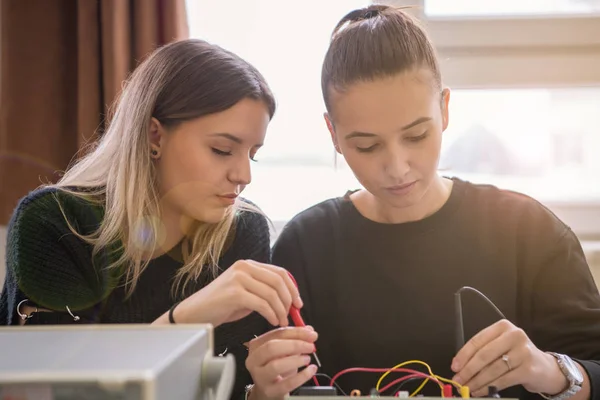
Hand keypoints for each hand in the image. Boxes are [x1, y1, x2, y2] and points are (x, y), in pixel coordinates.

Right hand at [175, 260, 302, 326]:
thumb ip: (263, 290)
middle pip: (278, 281)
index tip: (298, 303)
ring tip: (280, 321)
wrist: (196, 312)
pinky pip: (261, 304)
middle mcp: (244, 267)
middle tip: (291, 314)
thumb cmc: (222, 305)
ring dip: (280, 310)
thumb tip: (288, 299)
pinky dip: (270, 314)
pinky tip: (271, 321)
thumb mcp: (245, 292)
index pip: (279, 272)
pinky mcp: (235, 293)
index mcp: (248, 265)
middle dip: (289, 299)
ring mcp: (239, 279)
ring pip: (271, 294)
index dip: (292, 288)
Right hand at [246, 327, 318, 399]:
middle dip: (294, 345)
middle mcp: (254, 360)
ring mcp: (260, 376)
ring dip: (295, 360)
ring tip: (308, 358)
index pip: (276, 334)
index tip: (311, 333)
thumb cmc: (276, 366)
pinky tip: (311, 370)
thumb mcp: (284, 350)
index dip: (296, 332)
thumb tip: (309, 331)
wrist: (267, 390)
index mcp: (257, 345)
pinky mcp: (269, 391)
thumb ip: (295, 338)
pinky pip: (287, 383)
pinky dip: (302, 376)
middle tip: (310, 346)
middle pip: (272, 347)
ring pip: (276, 365)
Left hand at [451, 319, 568, 396]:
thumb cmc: (516, 355)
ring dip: (477, 381)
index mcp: (503, 327)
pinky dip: (488, 387)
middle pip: (484, 355)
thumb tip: (459, 366)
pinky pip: (502, 380)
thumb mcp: (500, 346)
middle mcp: (514, 336)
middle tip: (458, 380)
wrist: (545, 368)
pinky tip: (480, 391)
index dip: (463, 355)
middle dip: (468, 370)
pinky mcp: (528, 369)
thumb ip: (482, 351)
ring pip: (492, 369)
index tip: (454, 366)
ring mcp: (523, 352)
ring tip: (468, 387)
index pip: (478, 340)